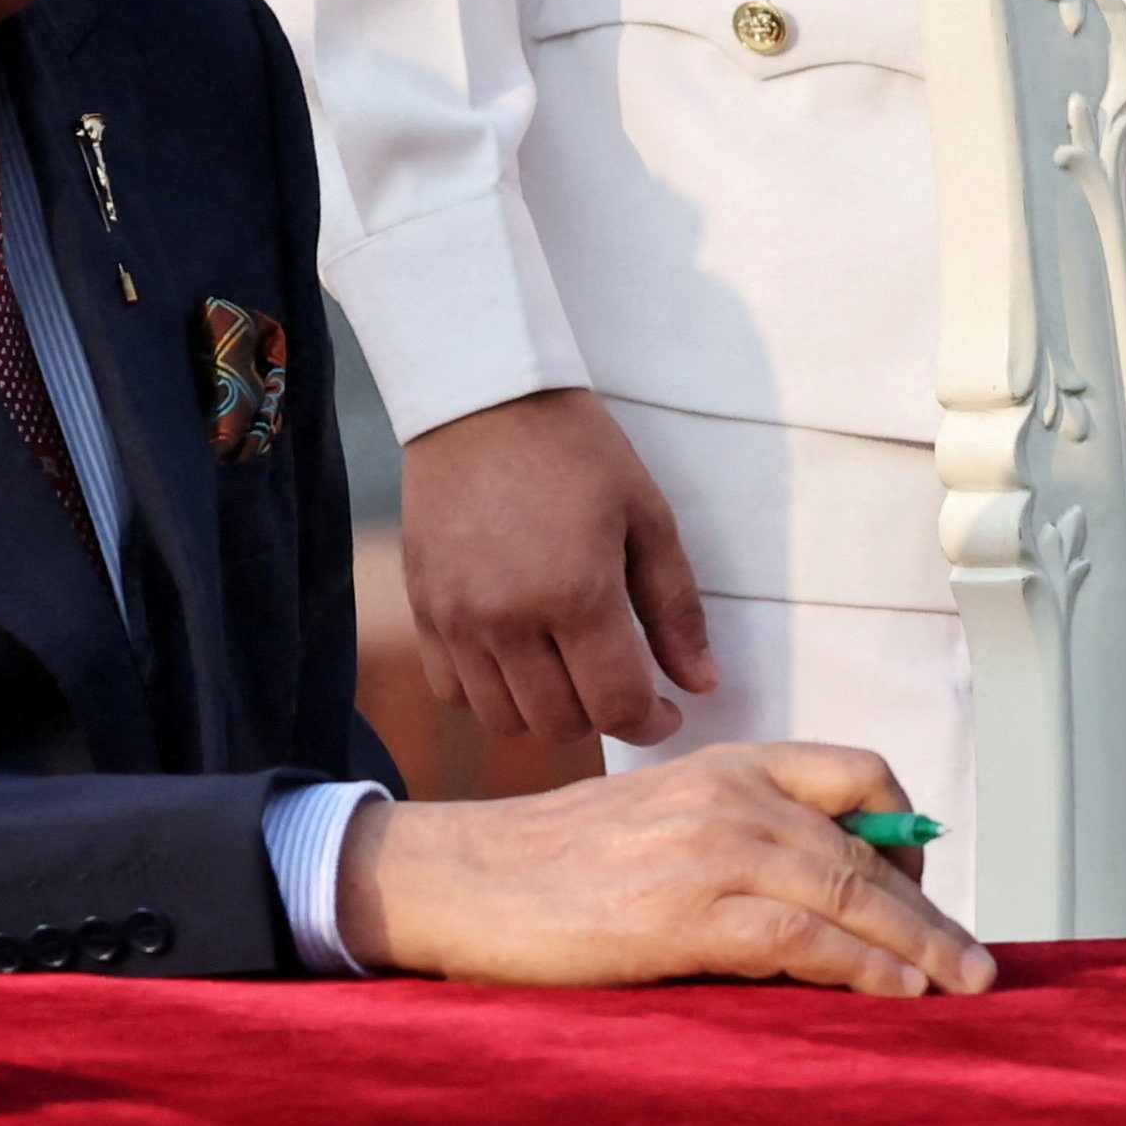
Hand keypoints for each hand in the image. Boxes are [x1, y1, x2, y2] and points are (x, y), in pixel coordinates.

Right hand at [336, 743, 994, 997]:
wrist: (463, 877)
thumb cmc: (555, 861)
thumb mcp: (662, 816)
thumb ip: (739, 834)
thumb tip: (823, 894)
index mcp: (730, 762)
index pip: (857, 774)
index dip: (911, 831)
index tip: (928, 886)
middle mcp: (732, 794)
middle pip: (867, 847)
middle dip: (931, 909)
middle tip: (974, 961)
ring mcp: (710, 850)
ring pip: (849, 892)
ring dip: (919, 945)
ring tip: (960, 984)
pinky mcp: (685, 914)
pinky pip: (801, 939)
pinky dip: (862, 967)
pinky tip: (896, 991)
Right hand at [395, 389, 715, 747]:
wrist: (484, 399)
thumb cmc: (577, 450)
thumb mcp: (647, 516)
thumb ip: (676, 608)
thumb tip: (702, 683)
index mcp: (576, 594)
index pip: (616, 708)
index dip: (651, 724)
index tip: (666, 711)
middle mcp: (509, 620)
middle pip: (559, 726)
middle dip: (602, 717)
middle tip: (620, 682)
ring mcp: (458, 621)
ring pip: (503, 722)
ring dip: (546, 713)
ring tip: (569, 672)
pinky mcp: (423, 611)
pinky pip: (453, 693)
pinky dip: (489, 694)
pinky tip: (517, 659)